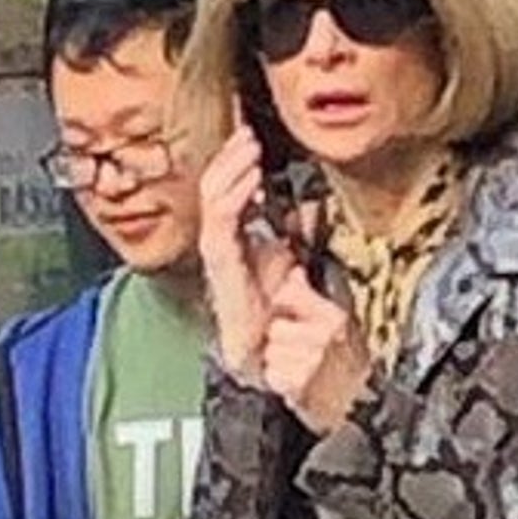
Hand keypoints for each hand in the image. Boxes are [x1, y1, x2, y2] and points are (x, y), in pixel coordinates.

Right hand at [198, 103, 298, 383]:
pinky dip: (231, 203)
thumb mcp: (303, 285)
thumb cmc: (303, 341)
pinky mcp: (228, 289)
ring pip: (214, 215)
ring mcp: (225, 278)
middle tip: (244, 135)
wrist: (297, 382)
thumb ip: (295, 253)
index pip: (230, 208)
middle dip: (228, 166)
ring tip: (247, 150)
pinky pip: (220, 236)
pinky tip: (247, 183)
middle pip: (215, 204)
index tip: (251, 143)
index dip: (235, 174)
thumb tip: (303, 213)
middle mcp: (228, 268)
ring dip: (228, 177)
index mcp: (244, 263)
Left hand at [260, 268, 372, 434]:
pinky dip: (280, 381)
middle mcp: (326, 336)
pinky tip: (296, 383)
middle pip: (275, 327)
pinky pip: (273, 375)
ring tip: (298, 367)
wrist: (362, 411)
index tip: (286, 314)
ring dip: (279, 362)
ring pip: (271, 351)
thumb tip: (293, 271)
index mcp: (335, 317)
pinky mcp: (301, 385)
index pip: (290, 293)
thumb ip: (310, 297)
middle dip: (280, 339)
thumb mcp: (338, 324)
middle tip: (296, 350)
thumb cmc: (348, 367)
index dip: (283, 304)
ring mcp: (313, 361)